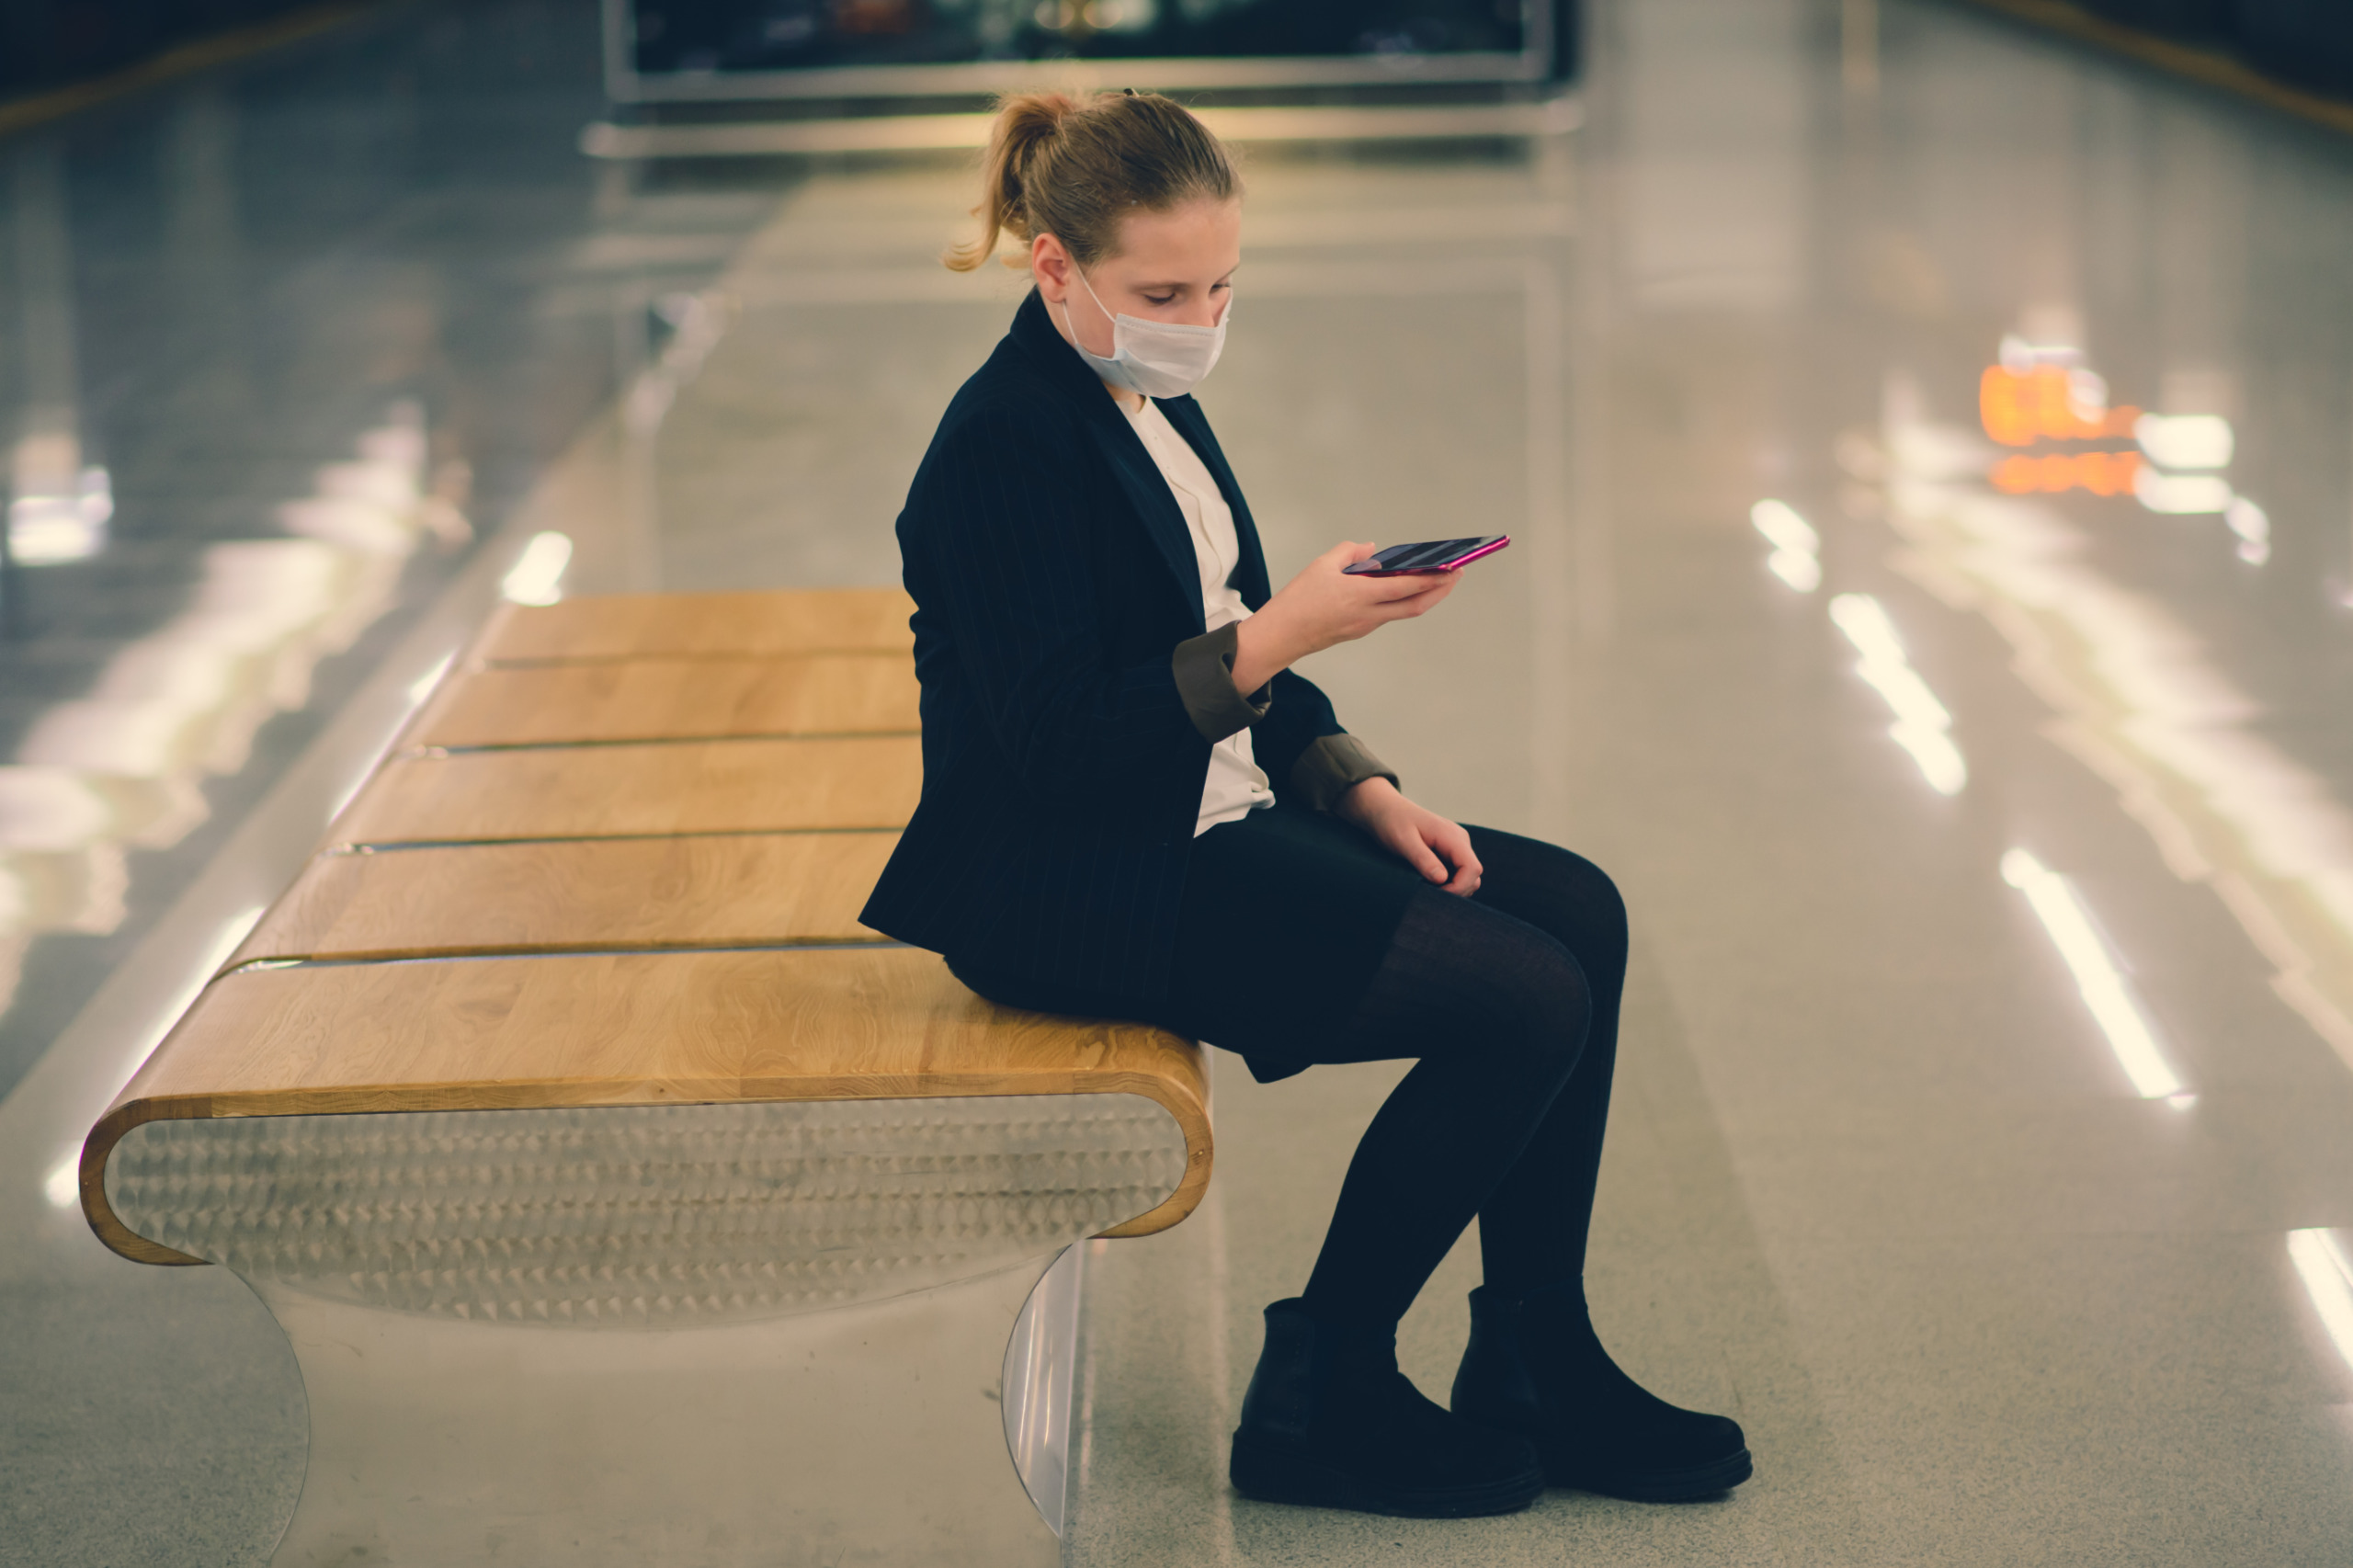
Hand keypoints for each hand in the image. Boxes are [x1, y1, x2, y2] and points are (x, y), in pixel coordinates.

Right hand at [1230, 541, 1459, 691]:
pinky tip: (1401, 589)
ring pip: (1404, 611)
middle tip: (1455, 575)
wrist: (1282, 636)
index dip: (1434, 578)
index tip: (1453, 568)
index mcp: (1361, 595)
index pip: (1408, 586)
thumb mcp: (1322, 565)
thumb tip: (1372, 550)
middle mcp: (1369, 614)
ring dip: (1423, 597)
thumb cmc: (1298, 599)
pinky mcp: (1359, 631)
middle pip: (1416, 606)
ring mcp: (1366, 626)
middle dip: (1440, 591)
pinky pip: (1387, 614)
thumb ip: (1350, 552)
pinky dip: (1401, 601)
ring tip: (1435, 580)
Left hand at [1336, 777, 1481, 896]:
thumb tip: (1442, 879)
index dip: (1459, 887)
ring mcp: (1456, 844)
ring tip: (1428, 890)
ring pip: (1468, 875)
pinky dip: (1448, 882)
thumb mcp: (1403, 841)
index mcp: (1452, 836)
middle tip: (1430, 895)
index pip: (1472, 868)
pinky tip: (1429, 883)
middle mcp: (1459, 840)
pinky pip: (1458, 871)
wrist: (1384, 808)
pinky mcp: (1449, 850)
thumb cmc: (1391, 822)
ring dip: (1453, 888)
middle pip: (1474, 874)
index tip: (1436, 894)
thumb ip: (1423, 859)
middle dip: (1457, 890)